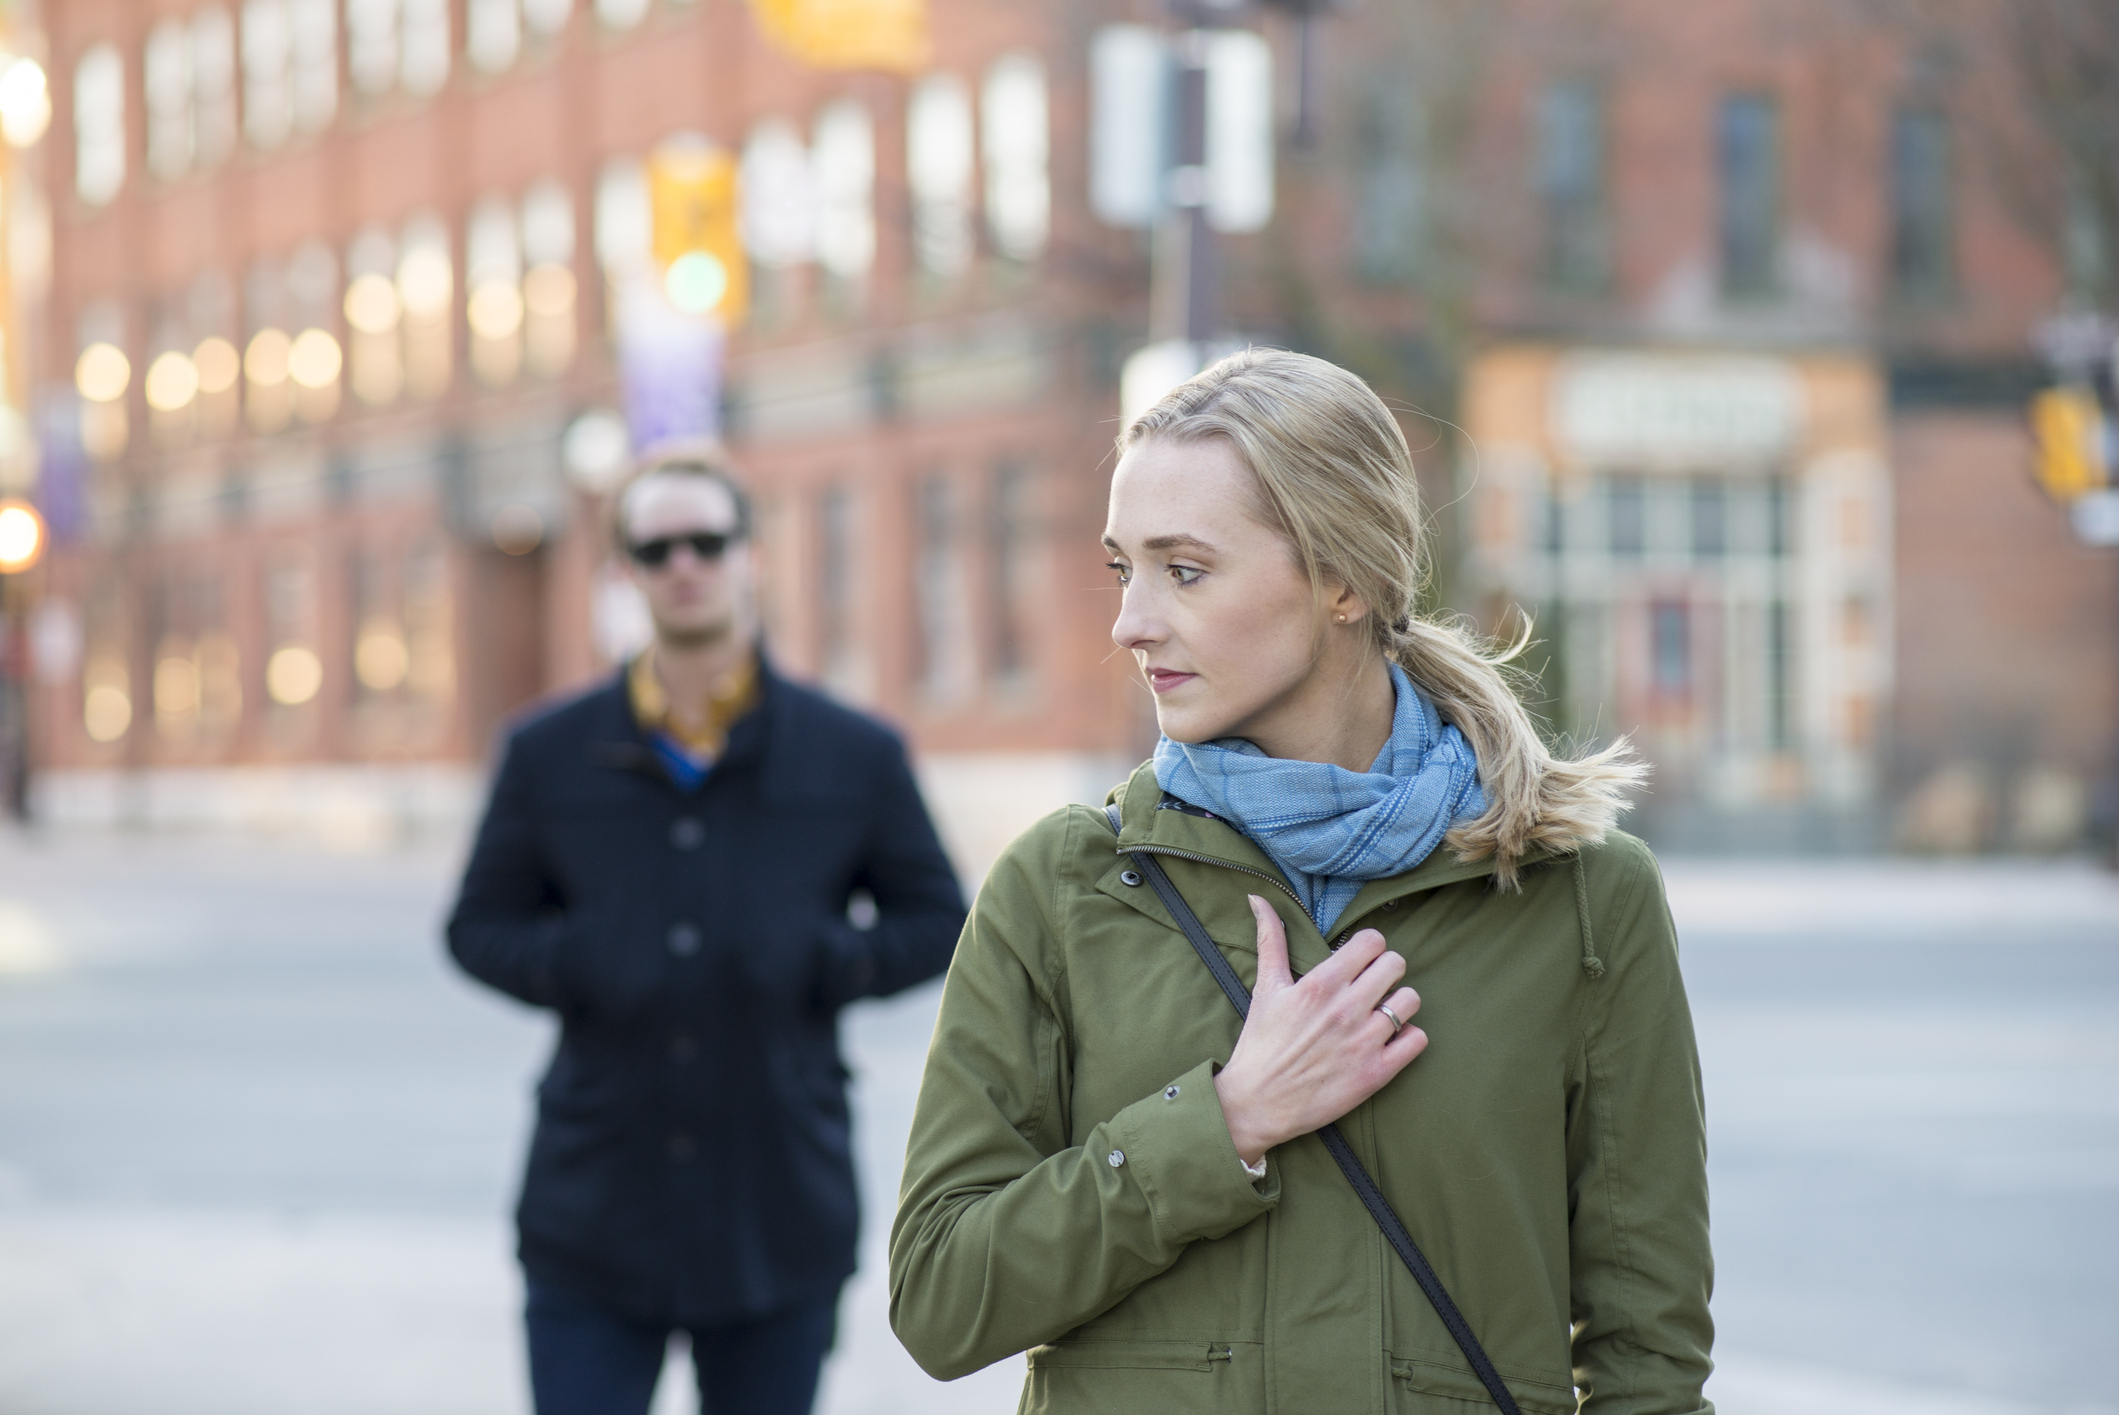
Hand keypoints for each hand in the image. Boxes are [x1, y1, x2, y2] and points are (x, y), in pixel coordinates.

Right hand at [1213, 895, 1426, 1165]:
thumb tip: (1258, 898)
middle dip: (1385, 970)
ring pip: (1410, 1000)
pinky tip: (1388, 1039)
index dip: (1368, 947)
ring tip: (1381, 1011)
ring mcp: (1364, 1042)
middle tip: (1372, 984)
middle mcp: (1346, 1009)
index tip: (1358, 959)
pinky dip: (1407, 1037)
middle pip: (1396, 965)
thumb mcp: (1265, 988)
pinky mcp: (1376, 1073)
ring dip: (1399, 1003)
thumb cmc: (1260, 1044)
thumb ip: (1270, 940)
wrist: (1257, 1103)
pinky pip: (1417, 1040)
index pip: (1372, 941)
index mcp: (1320, 984)